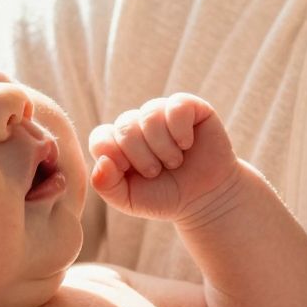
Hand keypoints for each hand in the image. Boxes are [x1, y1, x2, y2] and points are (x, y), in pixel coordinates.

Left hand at [89, 93, 242, 221]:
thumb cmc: (165, 197)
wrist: (205, 199)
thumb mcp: (128, 200)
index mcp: (118, 143)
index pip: (101, 137)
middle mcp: (138, 124)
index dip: (113, 154)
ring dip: (162, 146)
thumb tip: (102, 161)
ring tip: (174, 162)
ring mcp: (162, 113)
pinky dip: (180, 130)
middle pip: (125, 125)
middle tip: (157, 171)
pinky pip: (176, 106)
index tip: (130, 172)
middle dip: (141, 156)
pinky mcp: (188, 107)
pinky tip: (186, 144)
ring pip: (150, 115)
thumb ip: (105, 185)